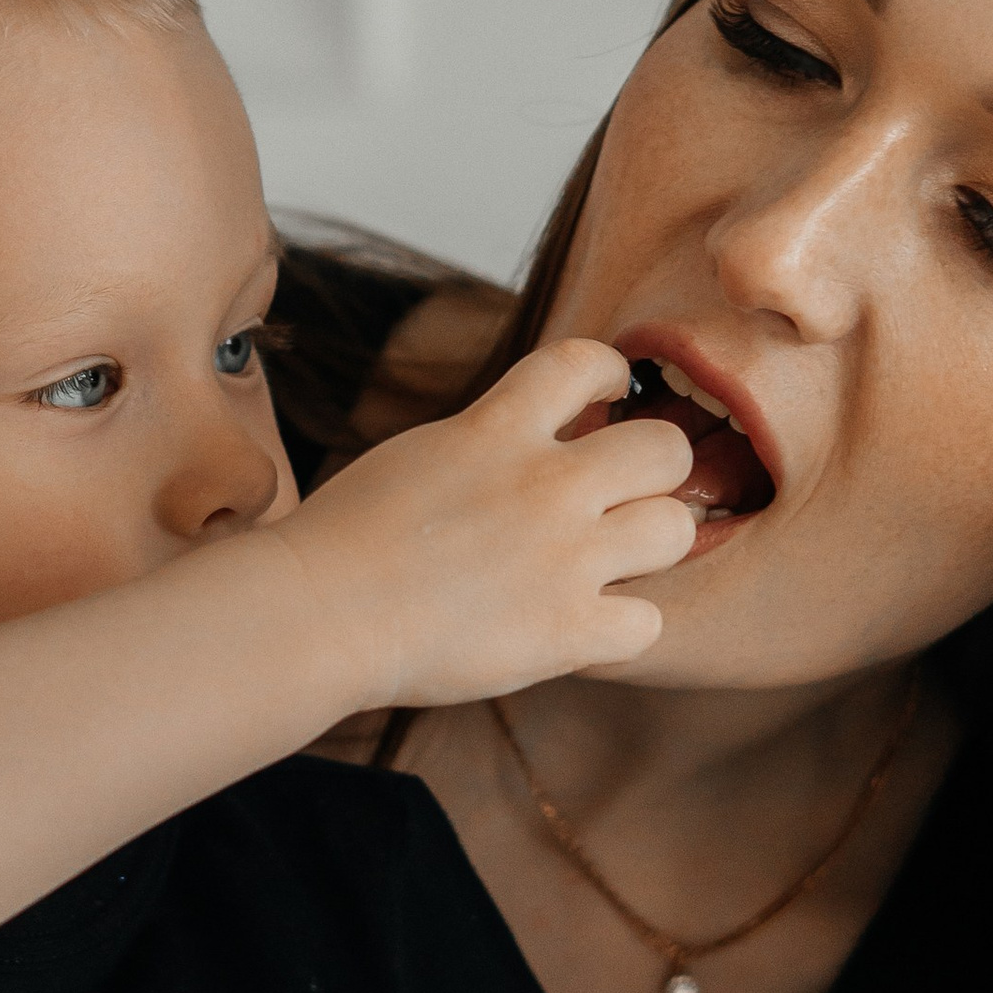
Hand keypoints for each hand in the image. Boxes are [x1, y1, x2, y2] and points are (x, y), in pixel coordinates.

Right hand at [270, 342, 693, 714]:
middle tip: (624, 494)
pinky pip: (647, 621)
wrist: (316, 614)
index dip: (610, 372)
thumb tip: (533, 433)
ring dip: (649, 546)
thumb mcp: (421, 452)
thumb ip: (489, 439)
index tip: (607, 396)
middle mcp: (543, 485)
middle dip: (654, 469)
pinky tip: (584, 625)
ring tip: (610, 561)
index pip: (588, 360)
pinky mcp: (564, 632)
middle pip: (666, 449)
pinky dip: (621, 627)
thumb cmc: (346, 538)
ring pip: (676, 529)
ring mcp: (562, 560)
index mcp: (497, 428)